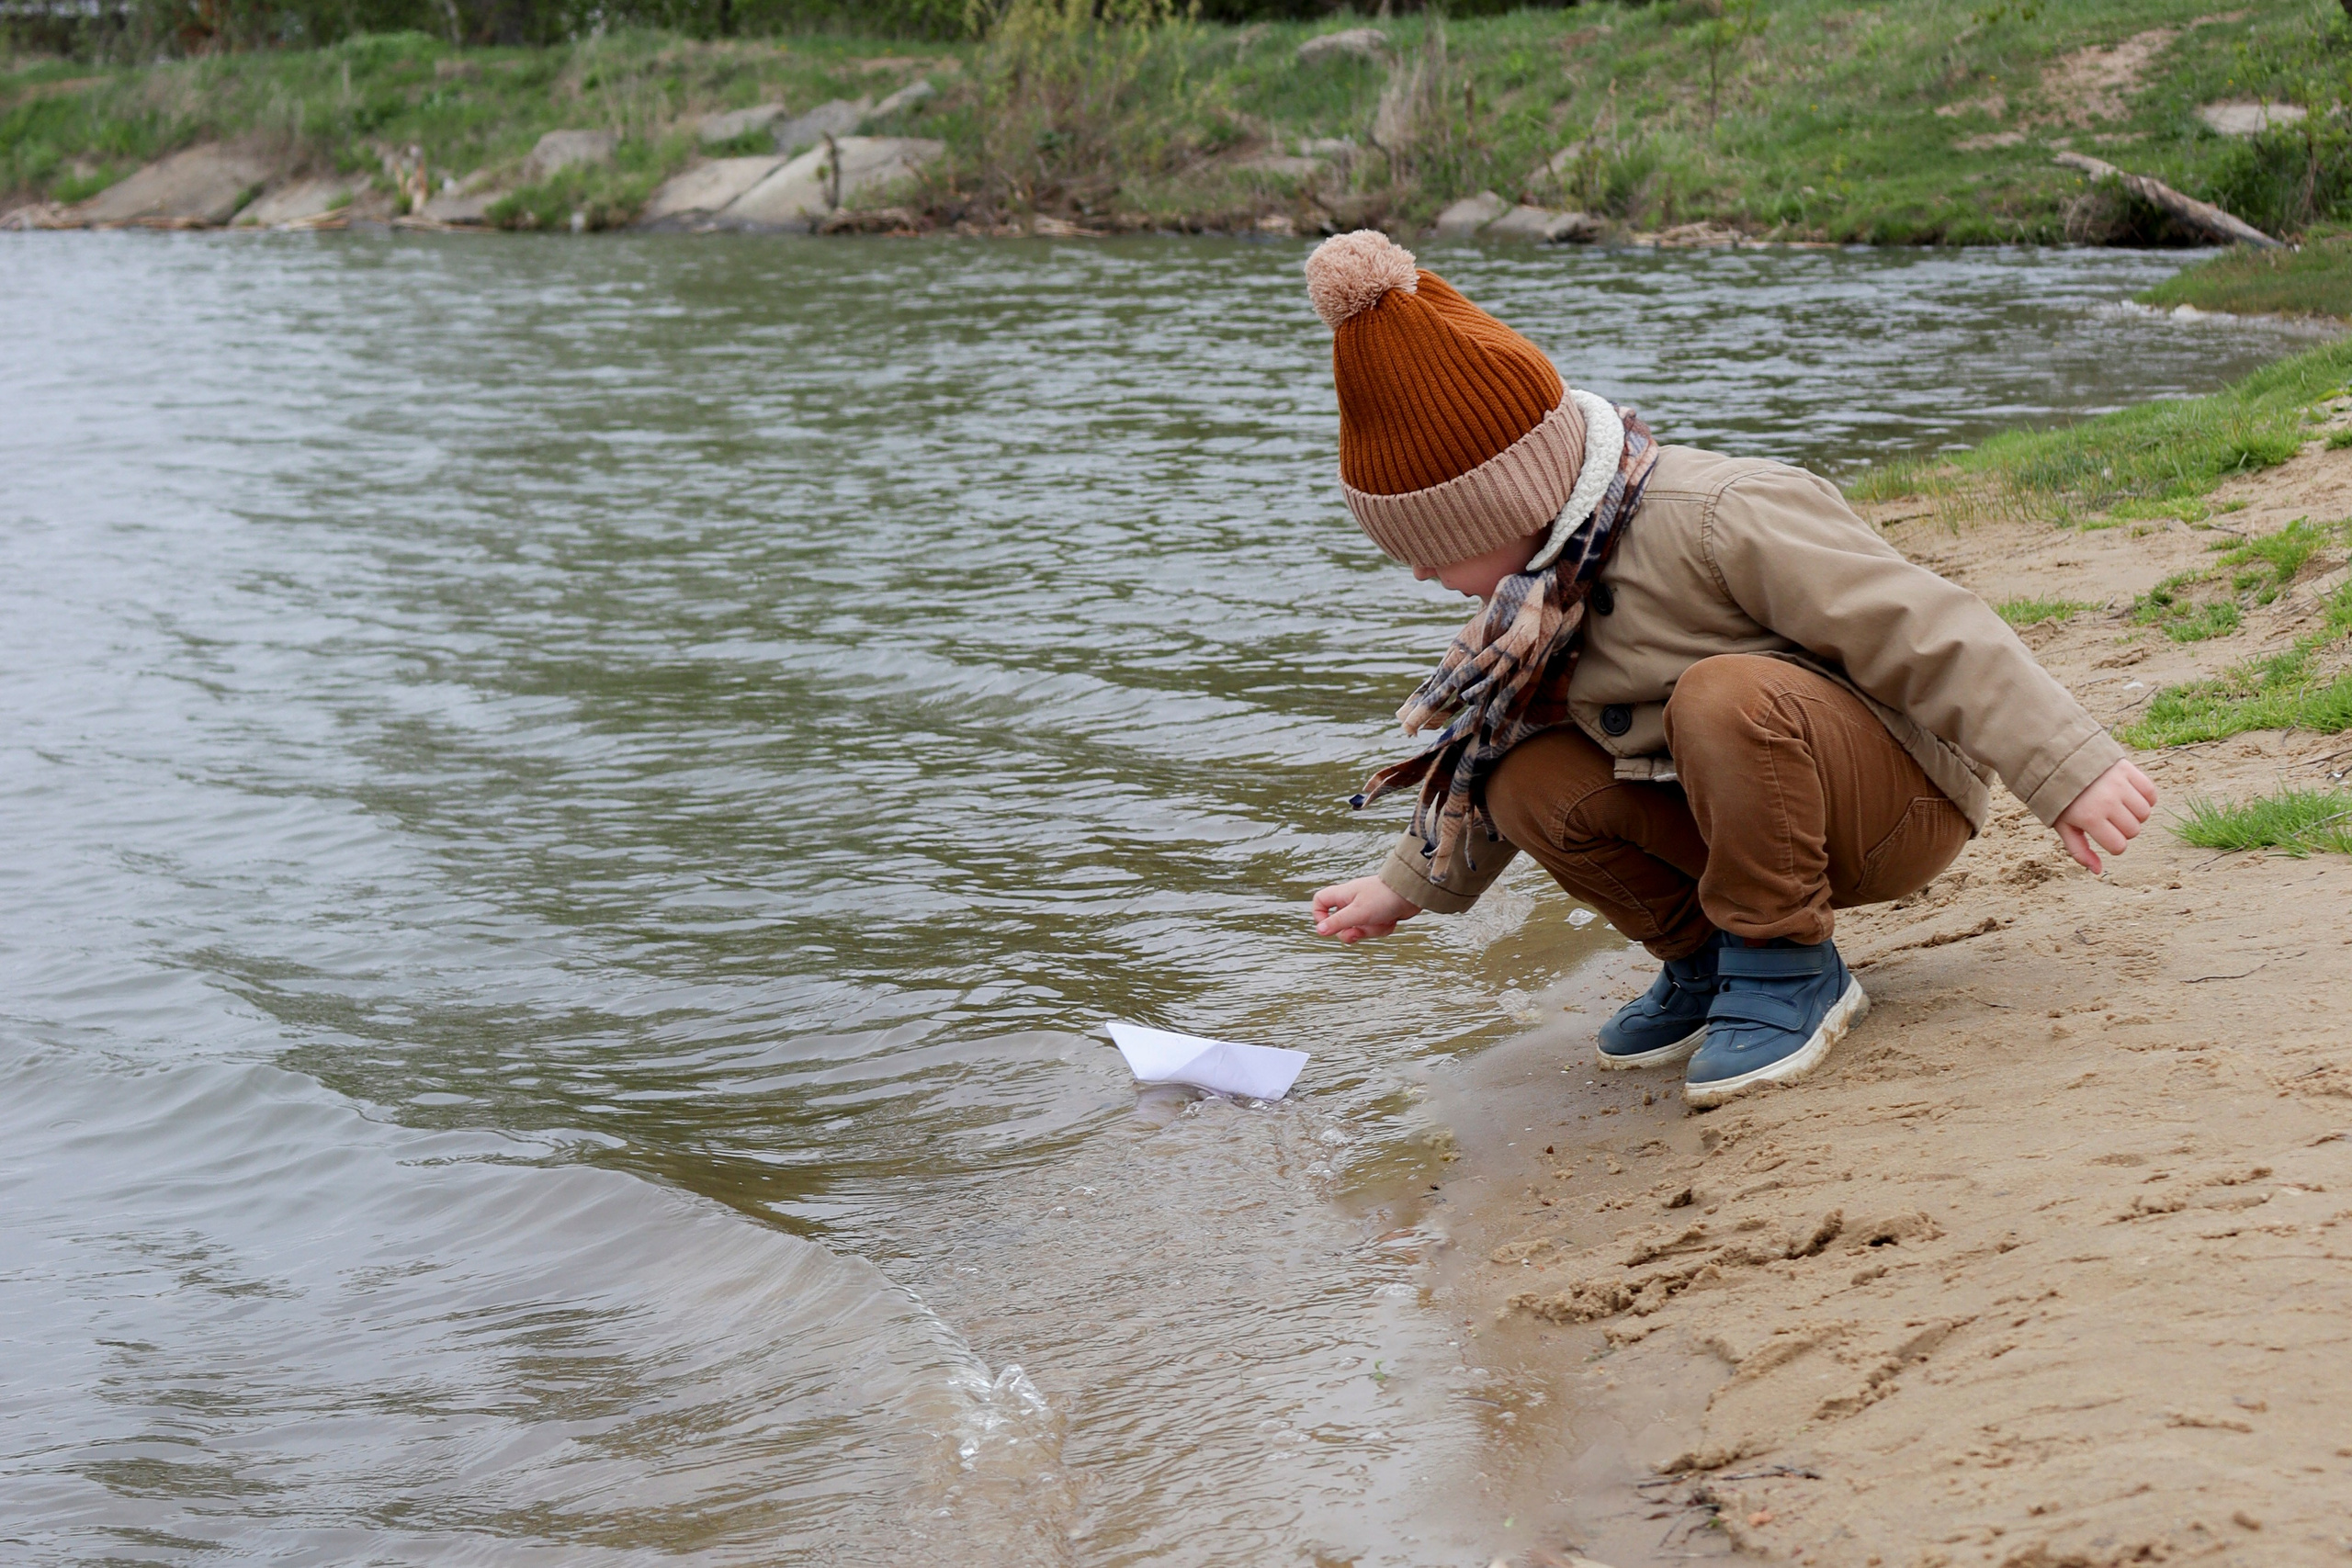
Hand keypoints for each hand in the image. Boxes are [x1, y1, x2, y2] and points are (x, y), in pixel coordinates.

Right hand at [1311, 876, 1421, 943]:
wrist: (1413, 893)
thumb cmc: (1383, 898)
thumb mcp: (1358, 913)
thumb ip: (1338, 923)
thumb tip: (1319, 931)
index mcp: (1343, 895)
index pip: (1320, 902)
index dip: (1319, 915)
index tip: (1328, 926)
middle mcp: (1353, 901)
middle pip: (1340, 924)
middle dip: (1351, 932)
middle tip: (1358, 932)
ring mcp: (1367, 908)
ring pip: (1359, 929)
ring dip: (1371, 930)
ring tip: (1382, 920)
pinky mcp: (1380, 915)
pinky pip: (1374, 929)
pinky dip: (1383, 928)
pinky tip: (1392, 920)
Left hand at [2054, 758, 2156, 873]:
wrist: (2060, 761)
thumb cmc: (2062, 798)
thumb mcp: (2063, 826)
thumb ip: (2079, 850)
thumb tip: (2097, 871)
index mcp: (2090, 818)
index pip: (2119, 846)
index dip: (2114, 845)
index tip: (2104, 835)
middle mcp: (2107, 801)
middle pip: (2134, 831)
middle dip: (2123, 830)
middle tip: (2109, 818)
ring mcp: (2119, 784)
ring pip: (2145, 813)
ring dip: (2135, 814)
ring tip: (2119, 806)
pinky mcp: (2128, 770)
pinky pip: (2151, 792)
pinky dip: (2146, 797)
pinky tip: (2130, 795)